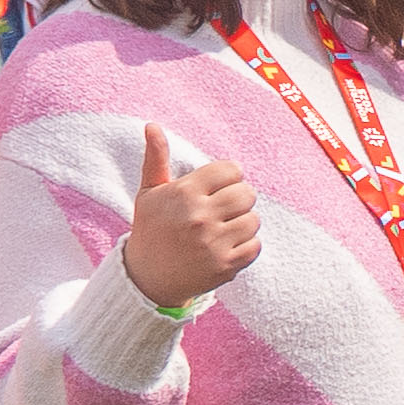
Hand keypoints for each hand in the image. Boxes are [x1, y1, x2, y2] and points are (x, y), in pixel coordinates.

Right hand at [119, 124, 263, 310]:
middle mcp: (199, 217)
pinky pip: (255, 246)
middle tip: (221, 209)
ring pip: (254, 220)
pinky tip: (225, 247)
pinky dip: (245, 246)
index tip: (215, 188)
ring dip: (242, 223)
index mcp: (183, 194)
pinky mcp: (226, 266)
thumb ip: (155, 158)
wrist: (148, 278)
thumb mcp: (149, 193)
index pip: (232, 170)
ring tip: (221, 229)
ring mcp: (213, 243)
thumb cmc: (151, 229)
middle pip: (247, 193)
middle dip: (238, 199)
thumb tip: (152, 125)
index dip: (227, 177)